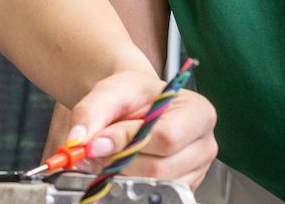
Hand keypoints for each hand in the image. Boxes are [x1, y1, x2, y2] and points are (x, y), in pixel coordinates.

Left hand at [65, 70, 217, 186]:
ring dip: (122, 173)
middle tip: (99, 148)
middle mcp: (203, 143)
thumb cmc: (130, 95)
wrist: (134, 105)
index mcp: (197, 112)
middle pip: (161, 168)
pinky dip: (129, 182)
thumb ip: (91, 113)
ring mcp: (196, 169)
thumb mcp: (109, 92)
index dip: (129, 142)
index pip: (167, 137)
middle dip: (121, 161)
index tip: (99, 140)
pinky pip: (152, 194)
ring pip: (154, 185)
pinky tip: (122, 164)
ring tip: (110, 153)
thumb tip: (80, 142)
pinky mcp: (182, 187)